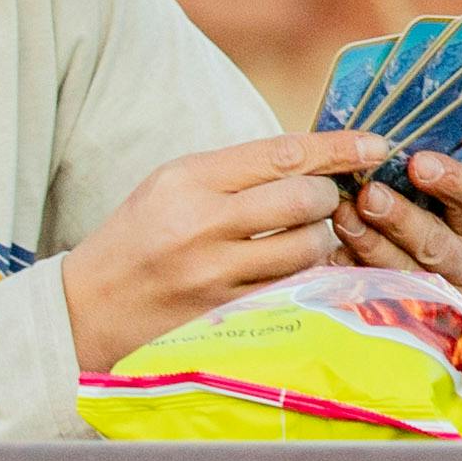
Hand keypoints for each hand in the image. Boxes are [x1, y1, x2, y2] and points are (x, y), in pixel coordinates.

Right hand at [60, 136, 372, 374]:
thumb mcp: (172, 185)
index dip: (337, 147)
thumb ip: (236, 171)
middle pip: (304, 199)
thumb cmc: (138, 237)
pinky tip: (296, 271)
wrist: (86, 309)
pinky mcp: (226, 316)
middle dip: (326, 196)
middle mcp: (202, 225)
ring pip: (307, 248)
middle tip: (320, 201)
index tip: (375, 144)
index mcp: (188, 180)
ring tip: (302, 237)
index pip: (282, 154)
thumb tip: (312, 157)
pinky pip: (293, 289)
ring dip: (320, 239)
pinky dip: (305, 276)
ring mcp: (215, 275)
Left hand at [338, 145, 461, 311]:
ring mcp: (444, 302)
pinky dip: (353, 275)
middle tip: (369, 195)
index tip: (417, 163)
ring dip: (372, 246)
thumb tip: (372, 147)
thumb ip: (408, 176)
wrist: (403, 275)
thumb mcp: (423, 198)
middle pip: (438, 245)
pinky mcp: (413, 325)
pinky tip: (331, 256)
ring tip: (342, 219)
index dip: (450, 180)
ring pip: (408, 276)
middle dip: (401, 219)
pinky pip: (380, 299)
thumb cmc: (412, 219)